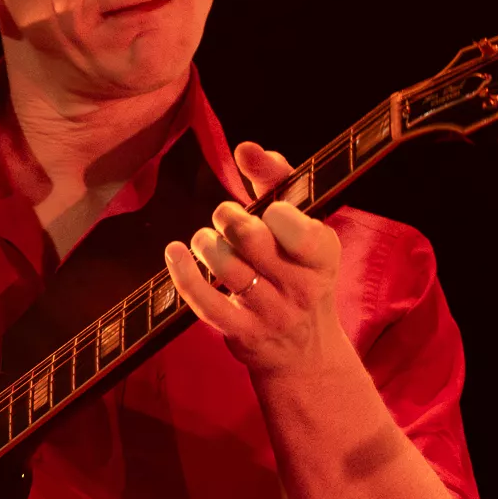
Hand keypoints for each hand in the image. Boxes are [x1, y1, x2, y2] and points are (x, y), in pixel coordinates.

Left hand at [164, 141, 353, 377]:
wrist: (306, 350)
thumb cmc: (298, 270)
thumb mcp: (303, 227)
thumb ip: (277, 181)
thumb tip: (246, 148)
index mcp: (322, 255)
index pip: (297, 227)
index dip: (274, 213)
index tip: (267, 211)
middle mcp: (301, 286)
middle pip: (251, 239)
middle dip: (228, 217)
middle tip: (225, 216)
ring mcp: (271, 313)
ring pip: (225, 266)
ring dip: (206, 242)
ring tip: (207, 240)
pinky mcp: (241, 332)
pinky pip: (203, 300)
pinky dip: (183, 271)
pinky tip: (175, 252)